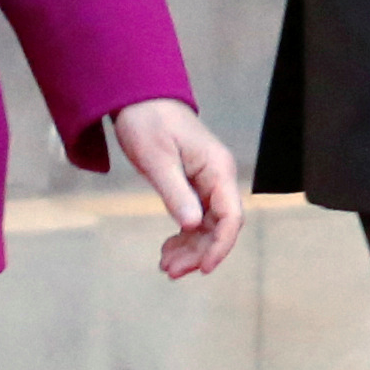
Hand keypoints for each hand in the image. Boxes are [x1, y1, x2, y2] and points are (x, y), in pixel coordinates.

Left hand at [110, 97, 245, 280]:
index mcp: (217, 169)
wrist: (139, 98)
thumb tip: (191, 225)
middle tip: (170, 271)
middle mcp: (218, 177)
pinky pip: (195, 218)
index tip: (204, 268)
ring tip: (166, 266)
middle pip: (220, 226)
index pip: (231, 216)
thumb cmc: (148, 121)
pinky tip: (168, 249)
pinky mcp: (193, 185)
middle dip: (199, 252)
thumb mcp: (157, 159)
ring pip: (207, 226)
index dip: (221, 246)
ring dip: (190, 249)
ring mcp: (207, 182)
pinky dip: (183, 237)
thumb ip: (175, 192)